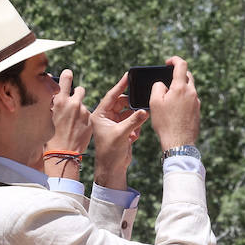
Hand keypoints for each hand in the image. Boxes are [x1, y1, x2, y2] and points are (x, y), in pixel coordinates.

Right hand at [45, 70, 90, 178]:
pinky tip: (78, 128)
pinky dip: (84, 119)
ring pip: (84, 104)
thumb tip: (52, 90)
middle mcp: (73, 103)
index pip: (67, 77)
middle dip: (77, 94)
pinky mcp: (91, 119)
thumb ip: (53, 102)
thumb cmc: (51, 135)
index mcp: (60, 100)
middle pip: (80, 89)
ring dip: (80, 108)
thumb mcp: (48, 115)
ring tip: (74, 121)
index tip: (68, 75)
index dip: (67, 76)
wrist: (63, 152)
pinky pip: (87, 114)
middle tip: (73, 101)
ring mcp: (83, 111)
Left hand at [90, 73, 148, 189]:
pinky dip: (136, 126)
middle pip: (121, 103)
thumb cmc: (110, 152)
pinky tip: (135, 135)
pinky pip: (132, 121)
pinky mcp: (122, 130)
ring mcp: (114, 124)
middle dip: (131, 104)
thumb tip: (145, 110)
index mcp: (100, 115)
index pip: (111, 96)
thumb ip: (134, 120)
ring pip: (128, 112)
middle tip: (141, 101)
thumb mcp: (121, 133)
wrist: (112, 168)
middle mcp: (106, 117)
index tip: (128, 76)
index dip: (120, 86)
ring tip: (140, 120)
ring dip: (135, 117)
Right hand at [149, 56, 200, 151]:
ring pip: (189, 89)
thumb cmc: (165, 123)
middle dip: (178, 74)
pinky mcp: (198, 111)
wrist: (179, 142)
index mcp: (181, 88)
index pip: (181, 65)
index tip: (168, 62)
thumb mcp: (155, 102)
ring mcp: (196, 102)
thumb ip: (157, 87)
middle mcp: (192, 93)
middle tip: (167, 79)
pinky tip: (174, 109)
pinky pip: (190, 100)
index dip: (174, 60)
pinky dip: (183, 99)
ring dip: (180, 88)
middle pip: (187, 76)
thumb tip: (161, 84)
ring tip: (168, 98)